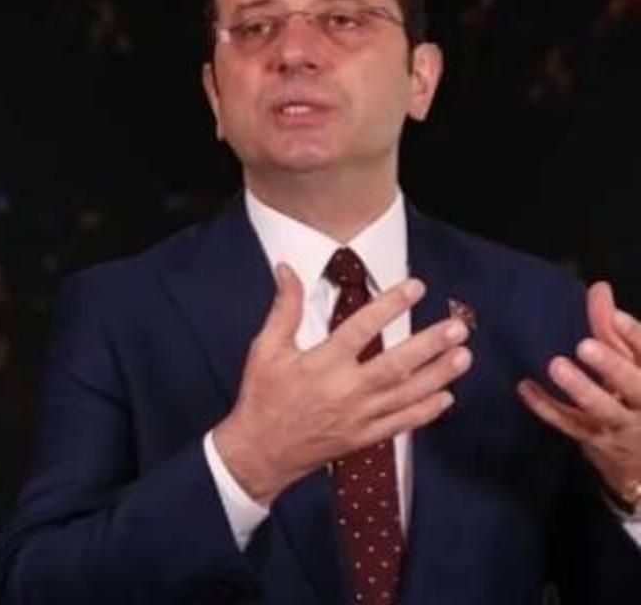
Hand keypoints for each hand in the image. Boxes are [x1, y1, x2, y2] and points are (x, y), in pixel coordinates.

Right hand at [213, 263, 471, 504]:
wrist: (260, 451)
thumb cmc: (263, 398)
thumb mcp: (266, 349)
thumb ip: (283, 308)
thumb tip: (287, 270)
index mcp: (321, 364)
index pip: (361, 328)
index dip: (390, 305)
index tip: (415, 288)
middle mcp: (345, 391)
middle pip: (396, 365)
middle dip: (430, 345)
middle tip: (458, 327)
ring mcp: (358, 417)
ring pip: (406, 394)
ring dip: (438, 375)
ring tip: (463, 356)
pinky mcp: (363, 438)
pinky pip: (401, 424)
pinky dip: (426, 412)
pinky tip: (446, 397)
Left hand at [518, 281, 640, 507]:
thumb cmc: (636, 399)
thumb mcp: (633, 365)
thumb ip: (615, 330)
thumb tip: (599, 288)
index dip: (634, 336)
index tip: (614, 317)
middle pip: (634, 384)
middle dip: (612, 366)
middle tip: (585, 346)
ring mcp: (620, 426)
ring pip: (602, 409)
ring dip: (580, 388)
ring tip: (558, 367)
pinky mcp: (595, 440)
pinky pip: (569, 424)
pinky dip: (546, 407)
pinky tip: (525, 388)